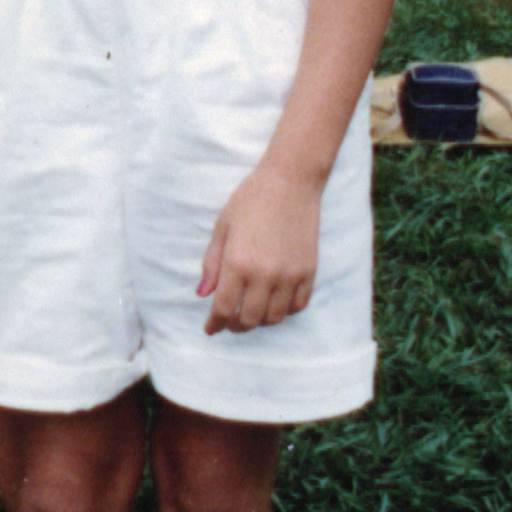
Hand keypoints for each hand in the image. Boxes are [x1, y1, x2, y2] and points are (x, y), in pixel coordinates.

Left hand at [197, 163, 325, 332]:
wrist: (290, 183)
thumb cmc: (250, 200)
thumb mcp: (222, 228)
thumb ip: (212, 264)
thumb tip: (202, 294)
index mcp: (238, 263)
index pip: (224, 308)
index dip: (215, 324)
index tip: (210, 329)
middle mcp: (265, 275)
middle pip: (249, 319)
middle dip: (235, 326)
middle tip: (228, 321)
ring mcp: (290, 275)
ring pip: (274, 318)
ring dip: (259, 320)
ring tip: (250, 311)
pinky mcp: (309, 272)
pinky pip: (297, 306)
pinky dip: (284, 311)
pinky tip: (274, 303)